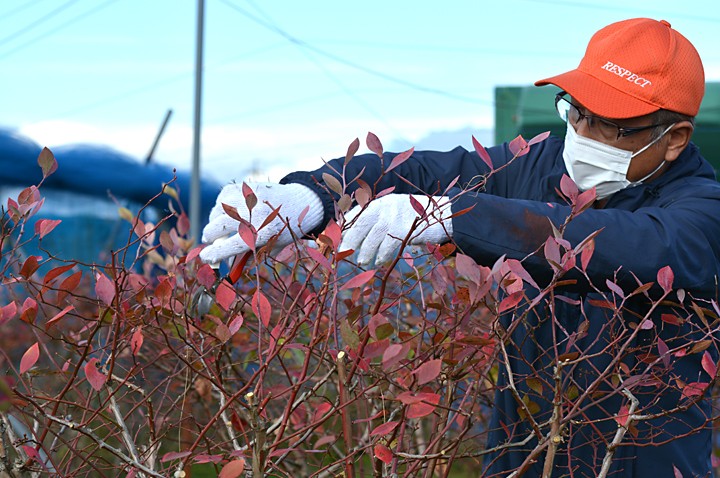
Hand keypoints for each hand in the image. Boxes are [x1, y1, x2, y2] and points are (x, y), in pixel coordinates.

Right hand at [200, 182, 323, 263]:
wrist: (298, 202)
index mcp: (264, 233)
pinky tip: (231, 213)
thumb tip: (225, 265)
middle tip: (210, 241)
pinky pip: (221, 200)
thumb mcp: (270, 247)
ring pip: (216, 213)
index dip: (215, 254)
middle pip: (218, 228)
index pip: (232, 246)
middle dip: (210, 237)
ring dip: (214, 222)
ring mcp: (248, 198)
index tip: (205, 257)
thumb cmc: (282, 230)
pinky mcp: (243, 187)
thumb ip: (248, 256)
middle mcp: (255, 214)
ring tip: (222, 228)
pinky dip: (221, 208)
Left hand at [340, 194, 452, 265]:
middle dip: (349, 240)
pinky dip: (384, 254)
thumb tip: (351, 241)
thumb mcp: (393, 215)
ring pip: (374, 235)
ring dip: (366, 250)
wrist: (445, 215)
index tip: (332, 242)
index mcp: (379, 203)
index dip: (342, 228)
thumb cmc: (414, 219)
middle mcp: (385, 205)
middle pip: (361, 224)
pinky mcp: (407, 226)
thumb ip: (375, 223)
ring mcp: (396, 215)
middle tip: (342, 254)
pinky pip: (391, 242)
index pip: (355, 214)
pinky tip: (380, 261)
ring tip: (362, 262)